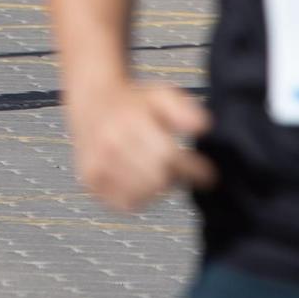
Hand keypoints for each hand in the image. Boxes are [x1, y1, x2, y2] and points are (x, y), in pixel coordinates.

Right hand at [67, 82, 215, 212]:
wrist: (92, 100)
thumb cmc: (132, 102)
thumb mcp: (161, 94)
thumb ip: (183, 109)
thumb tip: (202, 126)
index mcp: (128, 121)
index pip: (167, 156)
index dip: (193, 168)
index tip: (207, 173)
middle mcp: (110, 143)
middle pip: (157, 178)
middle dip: (175, 175)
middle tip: (180, 168)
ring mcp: (98, 164)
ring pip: (144, 192)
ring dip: (159, 186)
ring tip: (159, 170)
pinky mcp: (91, 180)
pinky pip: (126, 203)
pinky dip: (140, 196)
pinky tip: (142, 180)